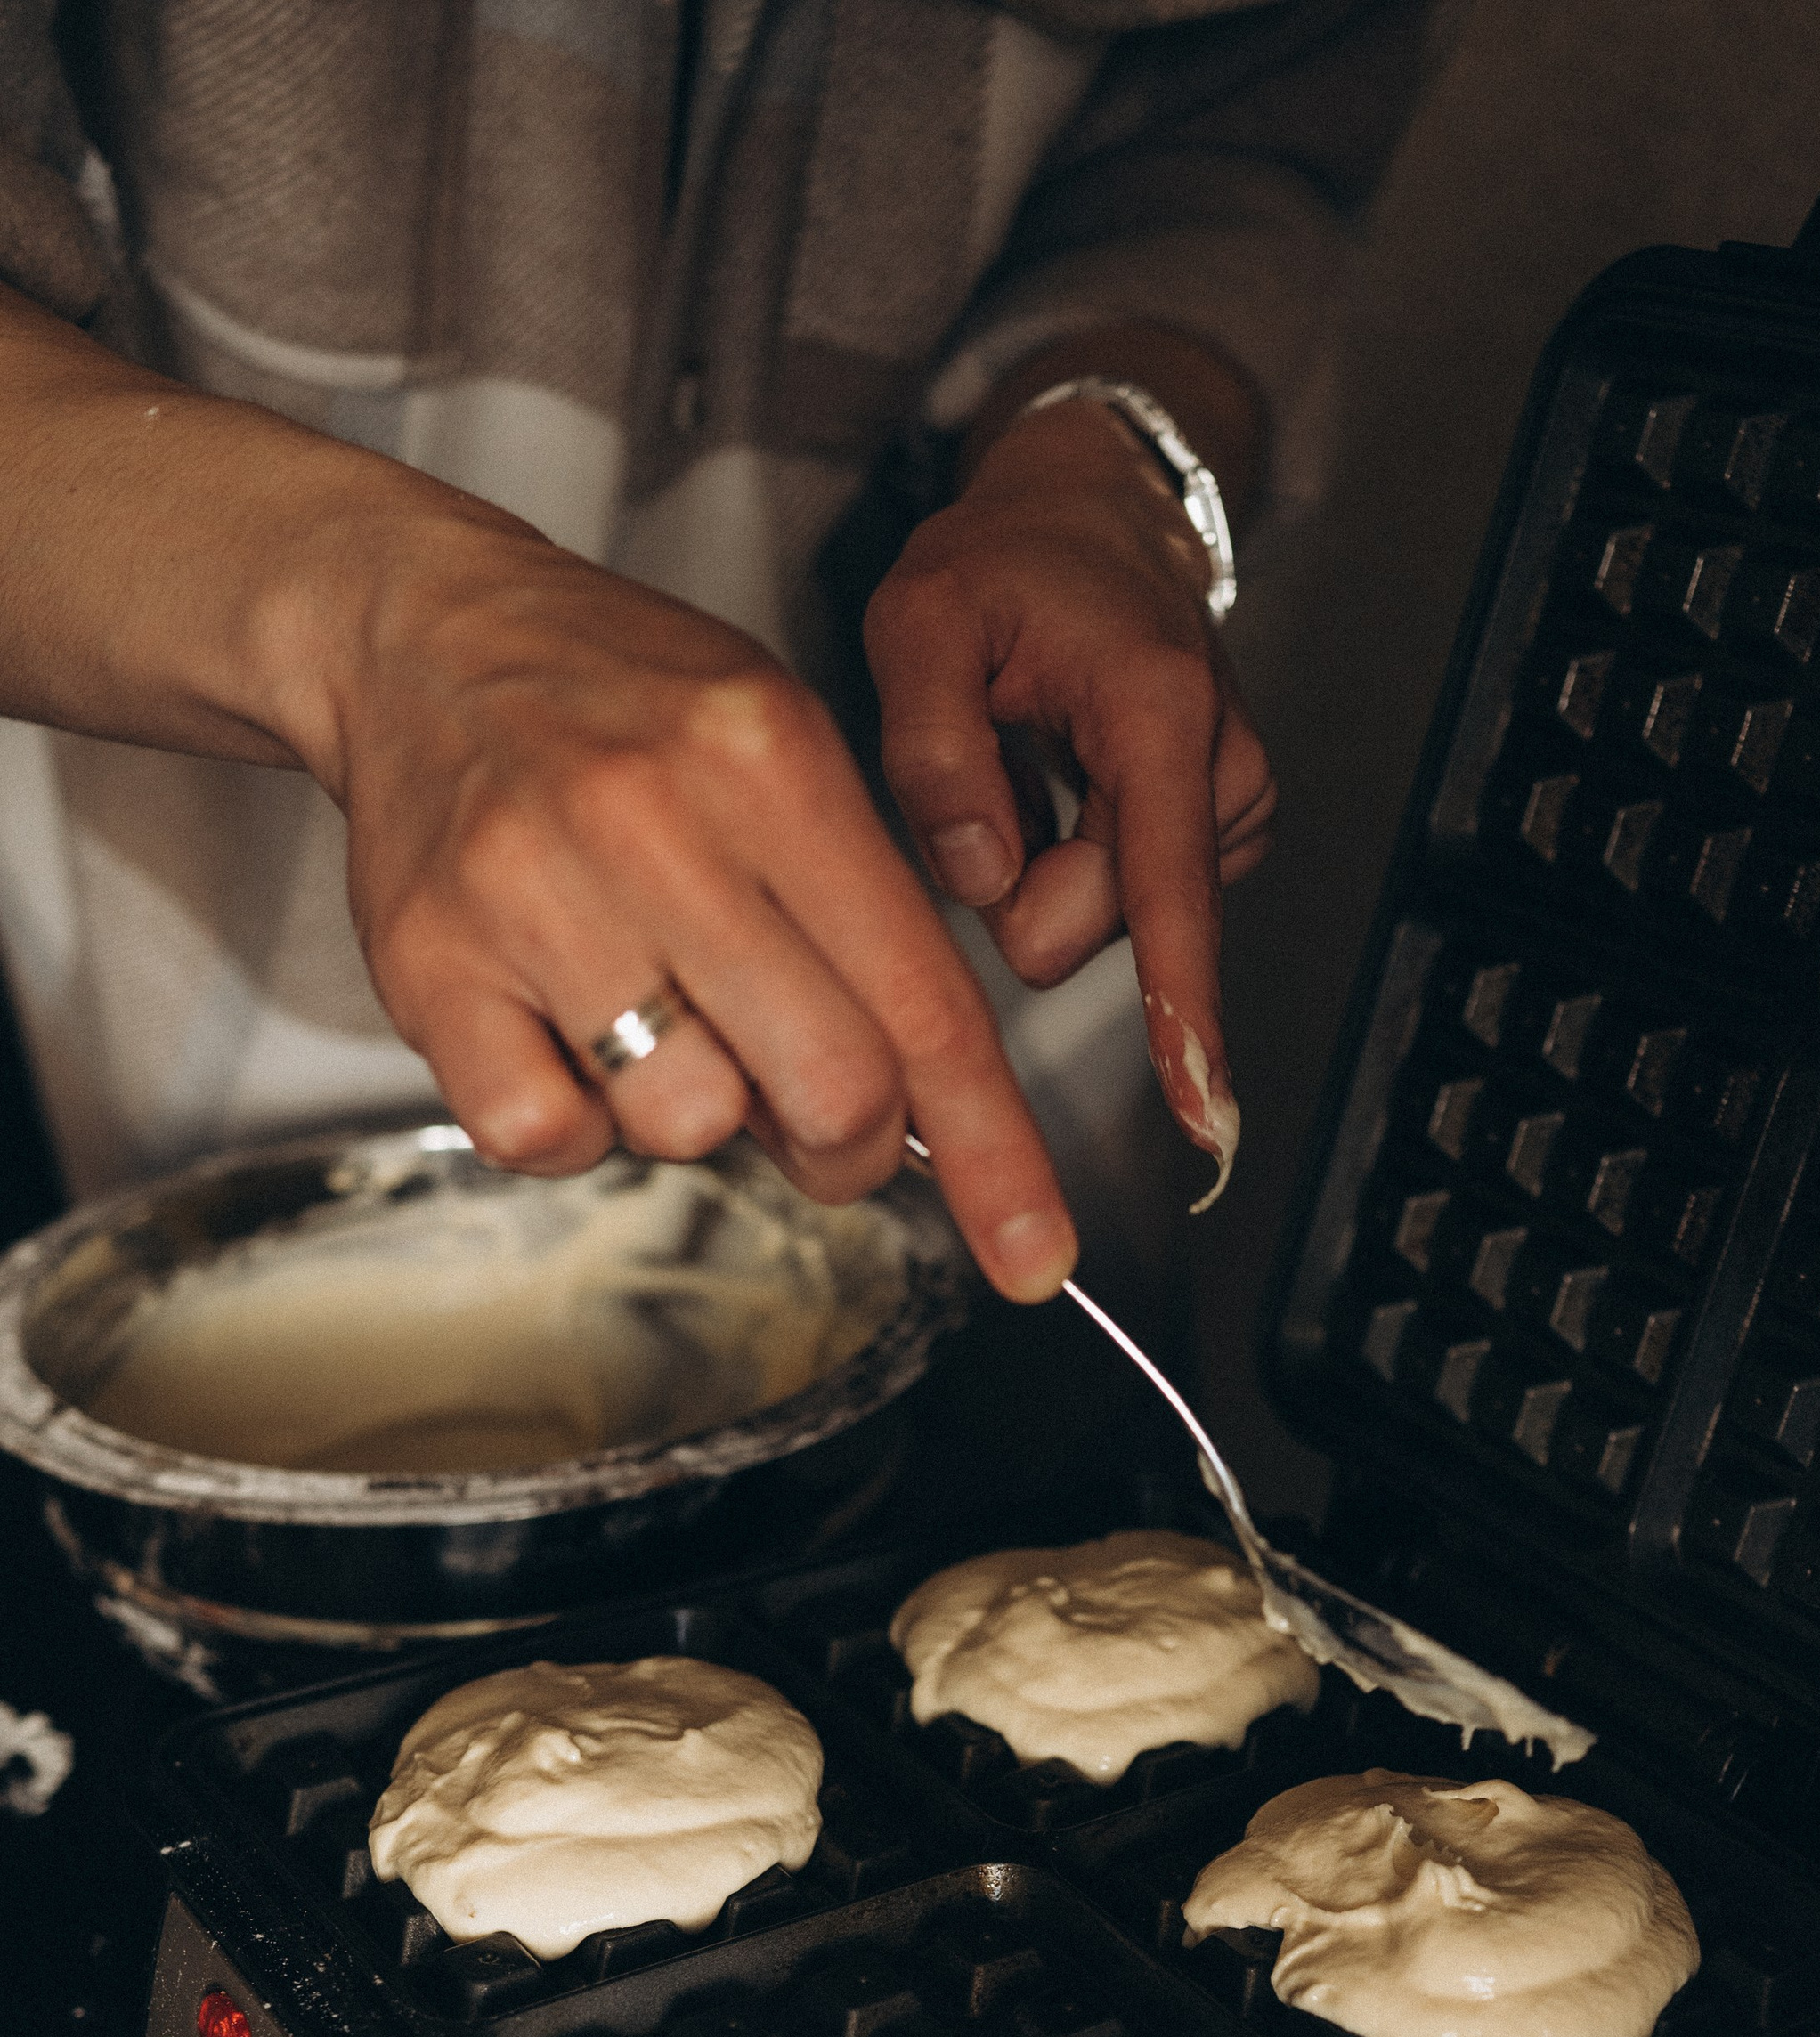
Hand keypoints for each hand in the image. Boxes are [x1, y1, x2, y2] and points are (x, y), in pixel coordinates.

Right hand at [320, 510, 1076, 1299]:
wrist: (419, 632)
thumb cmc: (621, 707)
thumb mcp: (781, 755)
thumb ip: (864, 919)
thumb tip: (931, 1111)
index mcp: (772, 762)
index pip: (927, 1005)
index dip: (993, 1152)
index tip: (1032, 1253)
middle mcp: (656, 820)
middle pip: (830, 1091)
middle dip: (844, 1146)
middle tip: (810, 1114)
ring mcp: (534, 892)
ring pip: (688, 1123)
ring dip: (695, 1115)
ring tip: (656, 1022)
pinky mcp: (430, 964)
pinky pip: (545, 1136)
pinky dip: (570, 1124)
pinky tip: (563, 1038)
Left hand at [862, 385, 1275, 1201]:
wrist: (1093, 523)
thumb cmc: (1011, 565)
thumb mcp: (924, 618)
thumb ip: (933, 749)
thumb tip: (978, 876)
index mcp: (1160, 716)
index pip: (1168, 894)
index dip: (1179, 1011)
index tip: (1204, 1114)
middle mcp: (1218, 774)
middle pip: (1100, 925)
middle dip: (1023, 884)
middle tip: (994, 779)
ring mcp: (1223, 811)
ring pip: (1103, 923)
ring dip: (1041, 866)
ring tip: (1032, 765)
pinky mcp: (1209, 839)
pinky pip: (1115, 904)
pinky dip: (1067, 861)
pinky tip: (1062, 787)